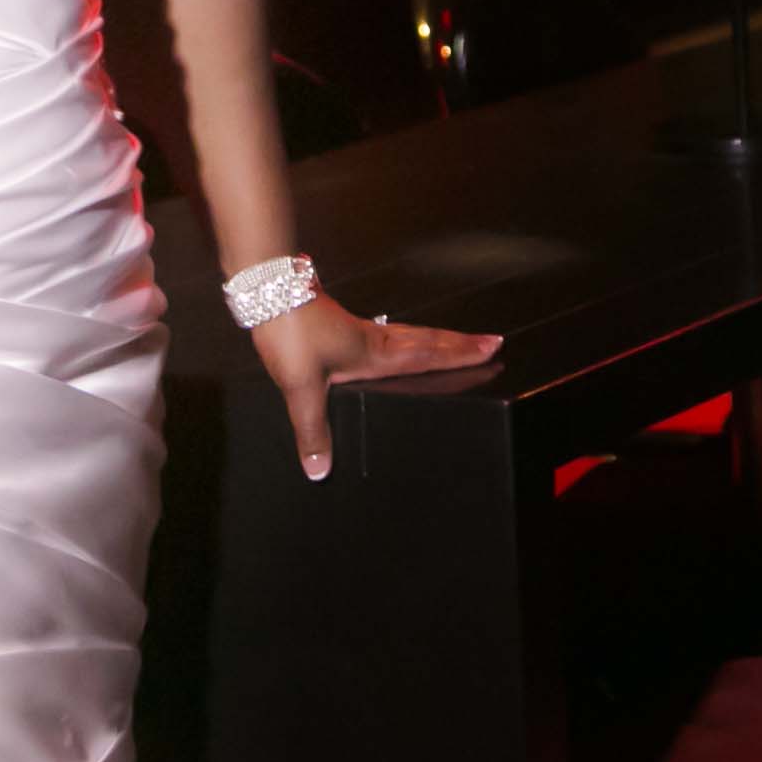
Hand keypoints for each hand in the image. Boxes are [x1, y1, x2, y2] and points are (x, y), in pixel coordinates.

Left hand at [249, 295, 502, 480]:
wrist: (269, 292)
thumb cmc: (290, 334)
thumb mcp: (301, 388)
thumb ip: (313, 431)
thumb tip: (320, 469)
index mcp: (375, 354)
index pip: (428, 355)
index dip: (460, 354)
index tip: (490, 347)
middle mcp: (376, 339)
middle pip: (429, 340)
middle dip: (461, 343)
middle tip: (492, 341)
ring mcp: (362, 329)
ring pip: (412, 333)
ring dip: (440, 337)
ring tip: (459, 341)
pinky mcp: (346, 325)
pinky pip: (392, 331)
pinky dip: (411, 335)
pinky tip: (402, 340)